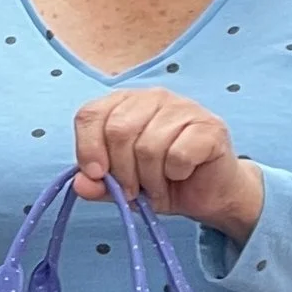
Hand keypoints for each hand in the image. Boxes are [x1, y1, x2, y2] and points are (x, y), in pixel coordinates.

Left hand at [73, 88, 263, 244]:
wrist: (208, 193)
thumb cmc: (160, 181)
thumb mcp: (119, 186)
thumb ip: (96, 184)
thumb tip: (81, 184)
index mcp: (124, 103)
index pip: (90, 114)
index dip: (87, 147)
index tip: (96, 174)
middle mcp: (153, 97)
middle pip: (117, 130)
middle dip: (121, 170)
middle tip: (132, 189)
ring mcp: (185, 108)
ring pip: (148, 146)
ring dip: (149, 177)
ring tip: (157, 184)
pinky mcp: (210, 126)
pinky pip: (178, 154)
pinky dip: (175, 173)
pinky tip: (181, 173)